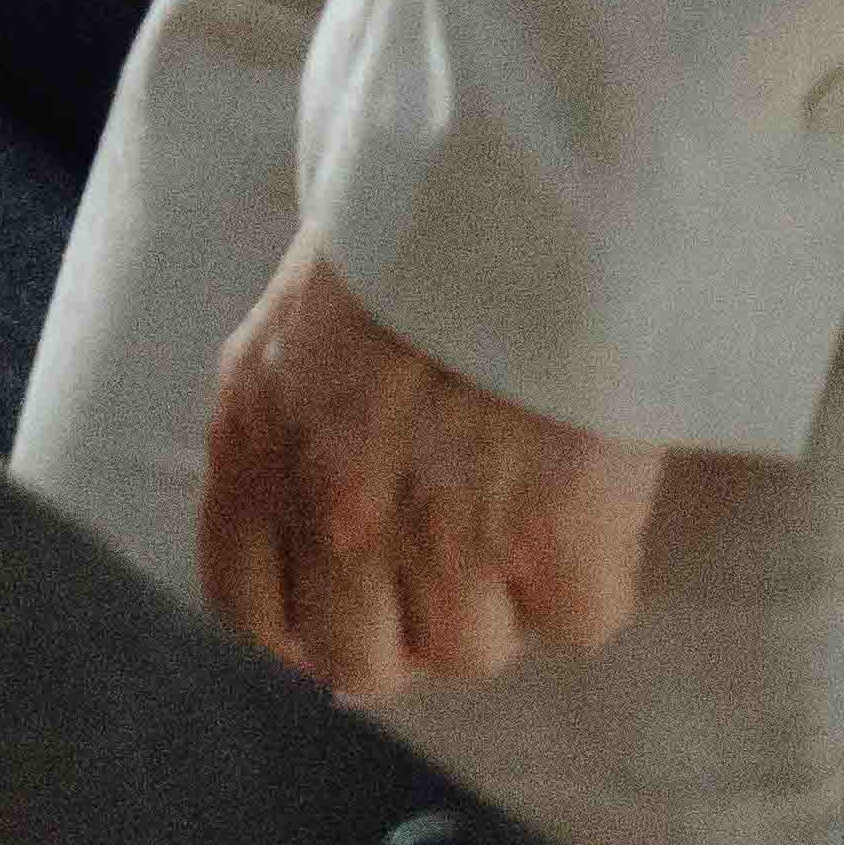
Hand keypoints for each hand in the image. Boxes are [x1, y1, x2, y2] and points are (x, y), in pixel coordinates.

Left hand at [199, 246, 670, 701]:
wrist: (528, 182)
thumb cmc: (418, 237)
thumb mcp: (300, 334)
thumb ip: (290, 445)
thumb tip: (317, 588)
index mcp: (255, 440)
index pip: (249, 611)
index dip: (307, 629)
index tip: (355, 613)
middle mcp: (332, 501)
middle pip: (362, 662)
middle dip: (412, 628)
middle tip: (462, 562)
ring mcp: (441, 530)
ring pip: (473, 654)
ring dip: (507, 600)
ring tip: (528, 502)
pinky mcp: (554, 537)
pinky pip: (578, 622)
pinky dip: (594, 575)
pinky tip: (591, 496)